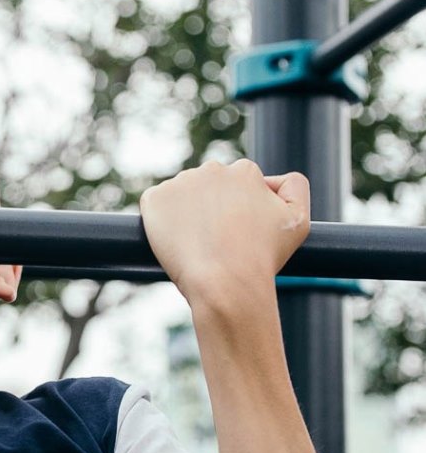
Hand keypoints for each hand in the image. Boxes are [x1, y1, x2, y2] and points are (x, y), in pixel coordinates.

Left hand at [139, 159, 309, 303]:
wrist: (224, 283)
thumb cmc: (263, 257)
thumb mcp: (299, 221)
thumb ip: (295, 188)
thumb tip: (274, 179)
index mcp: (245, 170)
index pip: (239, 184)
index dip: (239, 211)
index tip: (238, 234)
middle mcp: (211, 169)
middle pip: (210, 188)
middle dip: (212, 208)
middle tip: (217, 242)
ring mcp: (179, 183)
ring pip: (183, 196)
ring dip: (187, 213)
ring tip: (197, 244)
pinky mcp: (153, 199)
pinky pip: (156, 205)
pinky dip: (161, 220)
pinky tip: (176, 241)